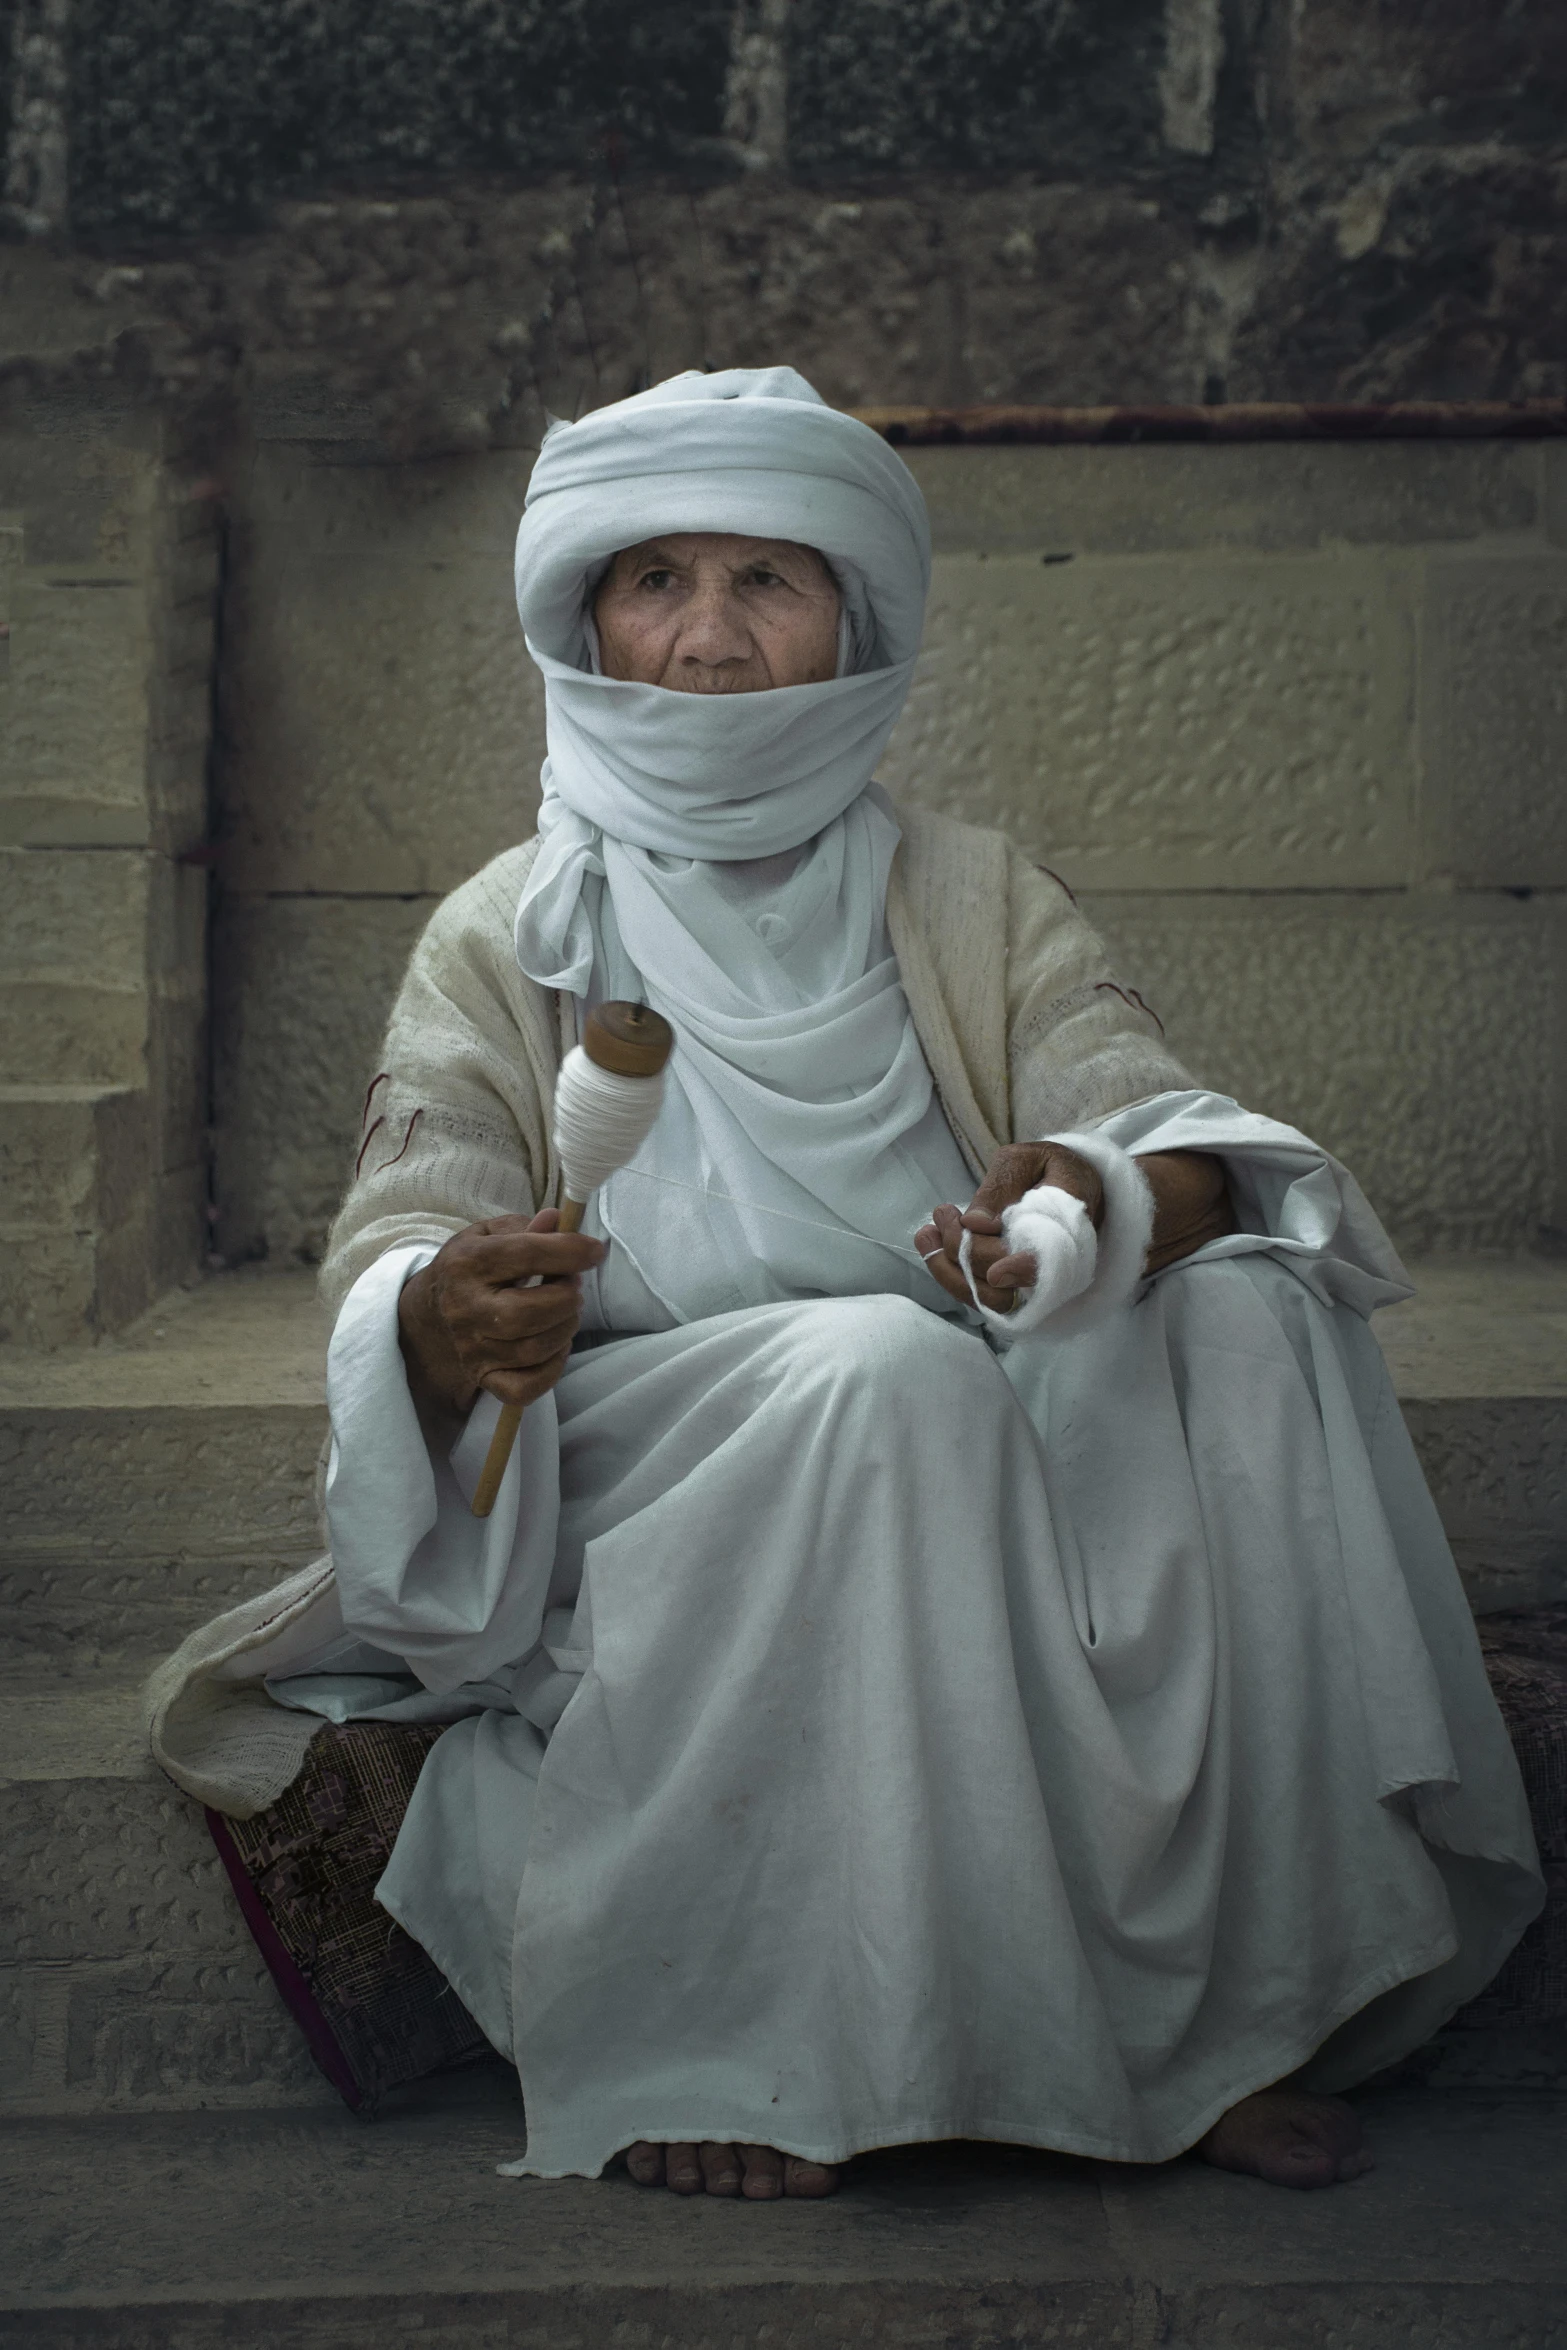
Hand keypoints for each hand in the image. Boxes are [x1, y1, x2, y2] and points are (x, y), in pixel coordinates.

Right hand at [397, 1210, 605, 1421]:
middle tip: (574, 1285)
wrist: (434, 1311)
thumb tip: (558, 1220)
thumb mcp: (490, 1234)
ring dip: (565, 1328)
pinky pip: (524, 1389)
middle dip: (567, 1298)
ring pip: (532, 1350)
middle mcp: (464, 1308)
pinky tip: (555, 1345)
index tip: (595, 1251)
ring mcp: (472, 1349)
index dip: (570, 1251)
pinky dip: (552, 1370)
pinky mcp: (483, 1377)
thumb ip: (526, 1226)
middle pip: (528, 1313)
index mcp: (466, 1263)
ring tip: (566, 1311)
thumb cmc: (474, 1266)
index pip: (525, 1255)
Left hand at [916, 1143, 1102, 1315]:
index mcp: (1072, 1226)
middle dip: (966, 1251)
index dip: (1022, 1269)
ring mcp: (1038, 1283)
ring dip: (950, 1271)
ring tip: (927, 1233)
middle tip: (943, 1212)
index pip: (1053, 1261)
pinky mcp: (1016, 1288)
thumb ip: (1002, 1187)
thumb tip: (975, 1223)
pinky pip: (983, 1294)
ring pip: (993, 1299)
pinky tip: (933, 1243)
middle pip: (1011, 1281)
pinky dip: (952, 1273)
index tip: (995, 1271)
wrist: (1068, 1188)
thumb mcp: (1025, 1160)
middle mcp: (1061, 1265)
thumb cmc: (1048, 1168)